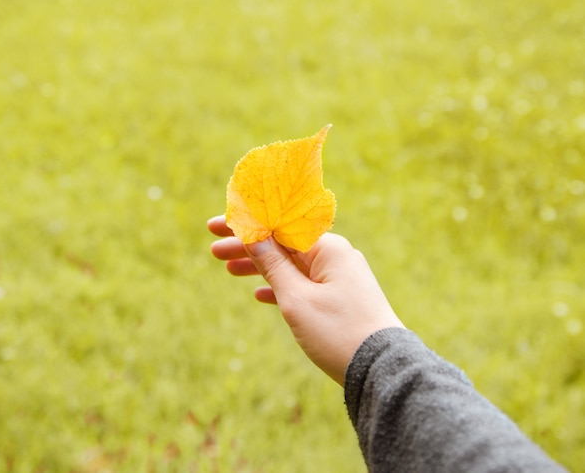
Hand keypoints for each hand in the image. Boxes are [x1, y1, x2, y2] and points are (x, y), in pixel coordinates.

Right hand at [208, 215, 404, 384]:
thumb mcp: (297, 299)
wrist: (381, 371)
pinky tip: (259, 294)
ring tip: (228, 269)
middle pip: (283, 244)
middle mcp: (335, 256)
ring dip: (260, 267)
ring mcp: (339, 277)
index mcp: (328, 249)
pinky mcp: (340, 298)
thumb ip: (273, 266)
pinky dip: (281, 287)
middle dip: (248, 246)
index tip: (217, 225)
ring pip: (291, 265)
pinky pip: (304, 285)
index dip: (246, 225)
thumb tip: (253, 237)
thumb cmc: (338, 332)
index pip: (279, 227)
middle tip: (214, 249)